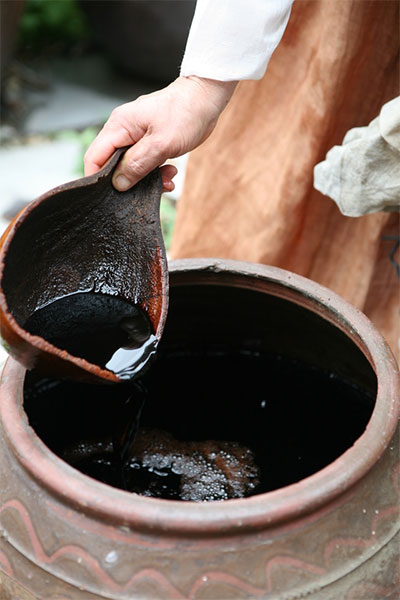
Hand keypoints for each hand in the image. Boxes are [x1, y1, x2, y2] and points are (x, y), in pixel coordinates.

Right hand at [84, 76, 236, 190]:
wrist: (206, 99)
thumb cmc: (185, 113)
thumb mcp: (161, 144)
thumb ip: (137, 164)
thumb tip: (118, 183)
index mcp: (119, 126)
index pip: (94, 157)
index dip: (97, 179)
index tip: (107, 196)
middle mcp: (124, 131)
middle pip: (112, 165)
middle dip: (127, 182)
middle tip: (144, 192)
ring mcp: (137, 137)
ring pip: (131, 167)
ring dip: (146, 180)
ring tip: (165, 181)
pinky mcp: (150, 143)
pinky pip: (145, 164)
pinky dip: (157, 173)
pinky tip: (170, 173)